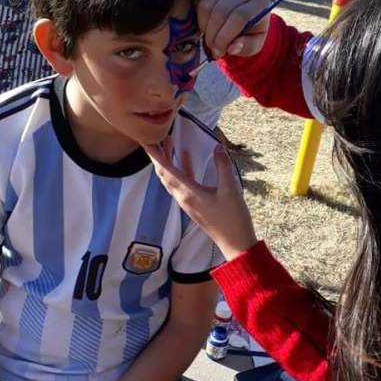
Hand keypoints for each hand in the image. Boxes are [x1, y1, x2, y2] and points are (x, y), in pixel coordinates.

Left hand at [144, 138, 257, 260]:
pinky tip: (187, 158)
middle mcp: (183, 197)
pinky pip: (182, 183)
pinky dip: (181, 169)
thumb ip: (223, 166)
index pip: (165, 170)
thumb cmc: (233, 219)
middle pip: (164, 173)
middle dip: (158, 155)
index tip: (145, 141)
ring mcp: (188, 202)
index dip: (154, 155)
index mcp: (188, 193)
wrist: (235, 243)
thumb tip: (218, 147)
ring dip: (169, 160)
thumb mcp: (230, 189)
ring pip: (172, 178)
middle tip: (155, 137)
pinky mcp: (194, 204)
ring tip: (169, 143)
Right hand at [198, 0, 269, 58]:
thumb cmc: (251, 28)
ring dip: (204, 26)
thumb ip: (247, 47)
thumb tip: (232, 48)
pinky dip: (199, 17)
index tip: (219, 51)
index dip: (225, 37)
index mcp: (260, 2)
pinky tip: (205, 26)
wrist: (245, 8)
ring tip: (209, 38)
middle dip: (213, 34)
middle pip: (222, 10)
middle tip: (212, 48)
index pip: (240, 16)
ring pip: (207, 4)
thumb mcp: (255, 42)